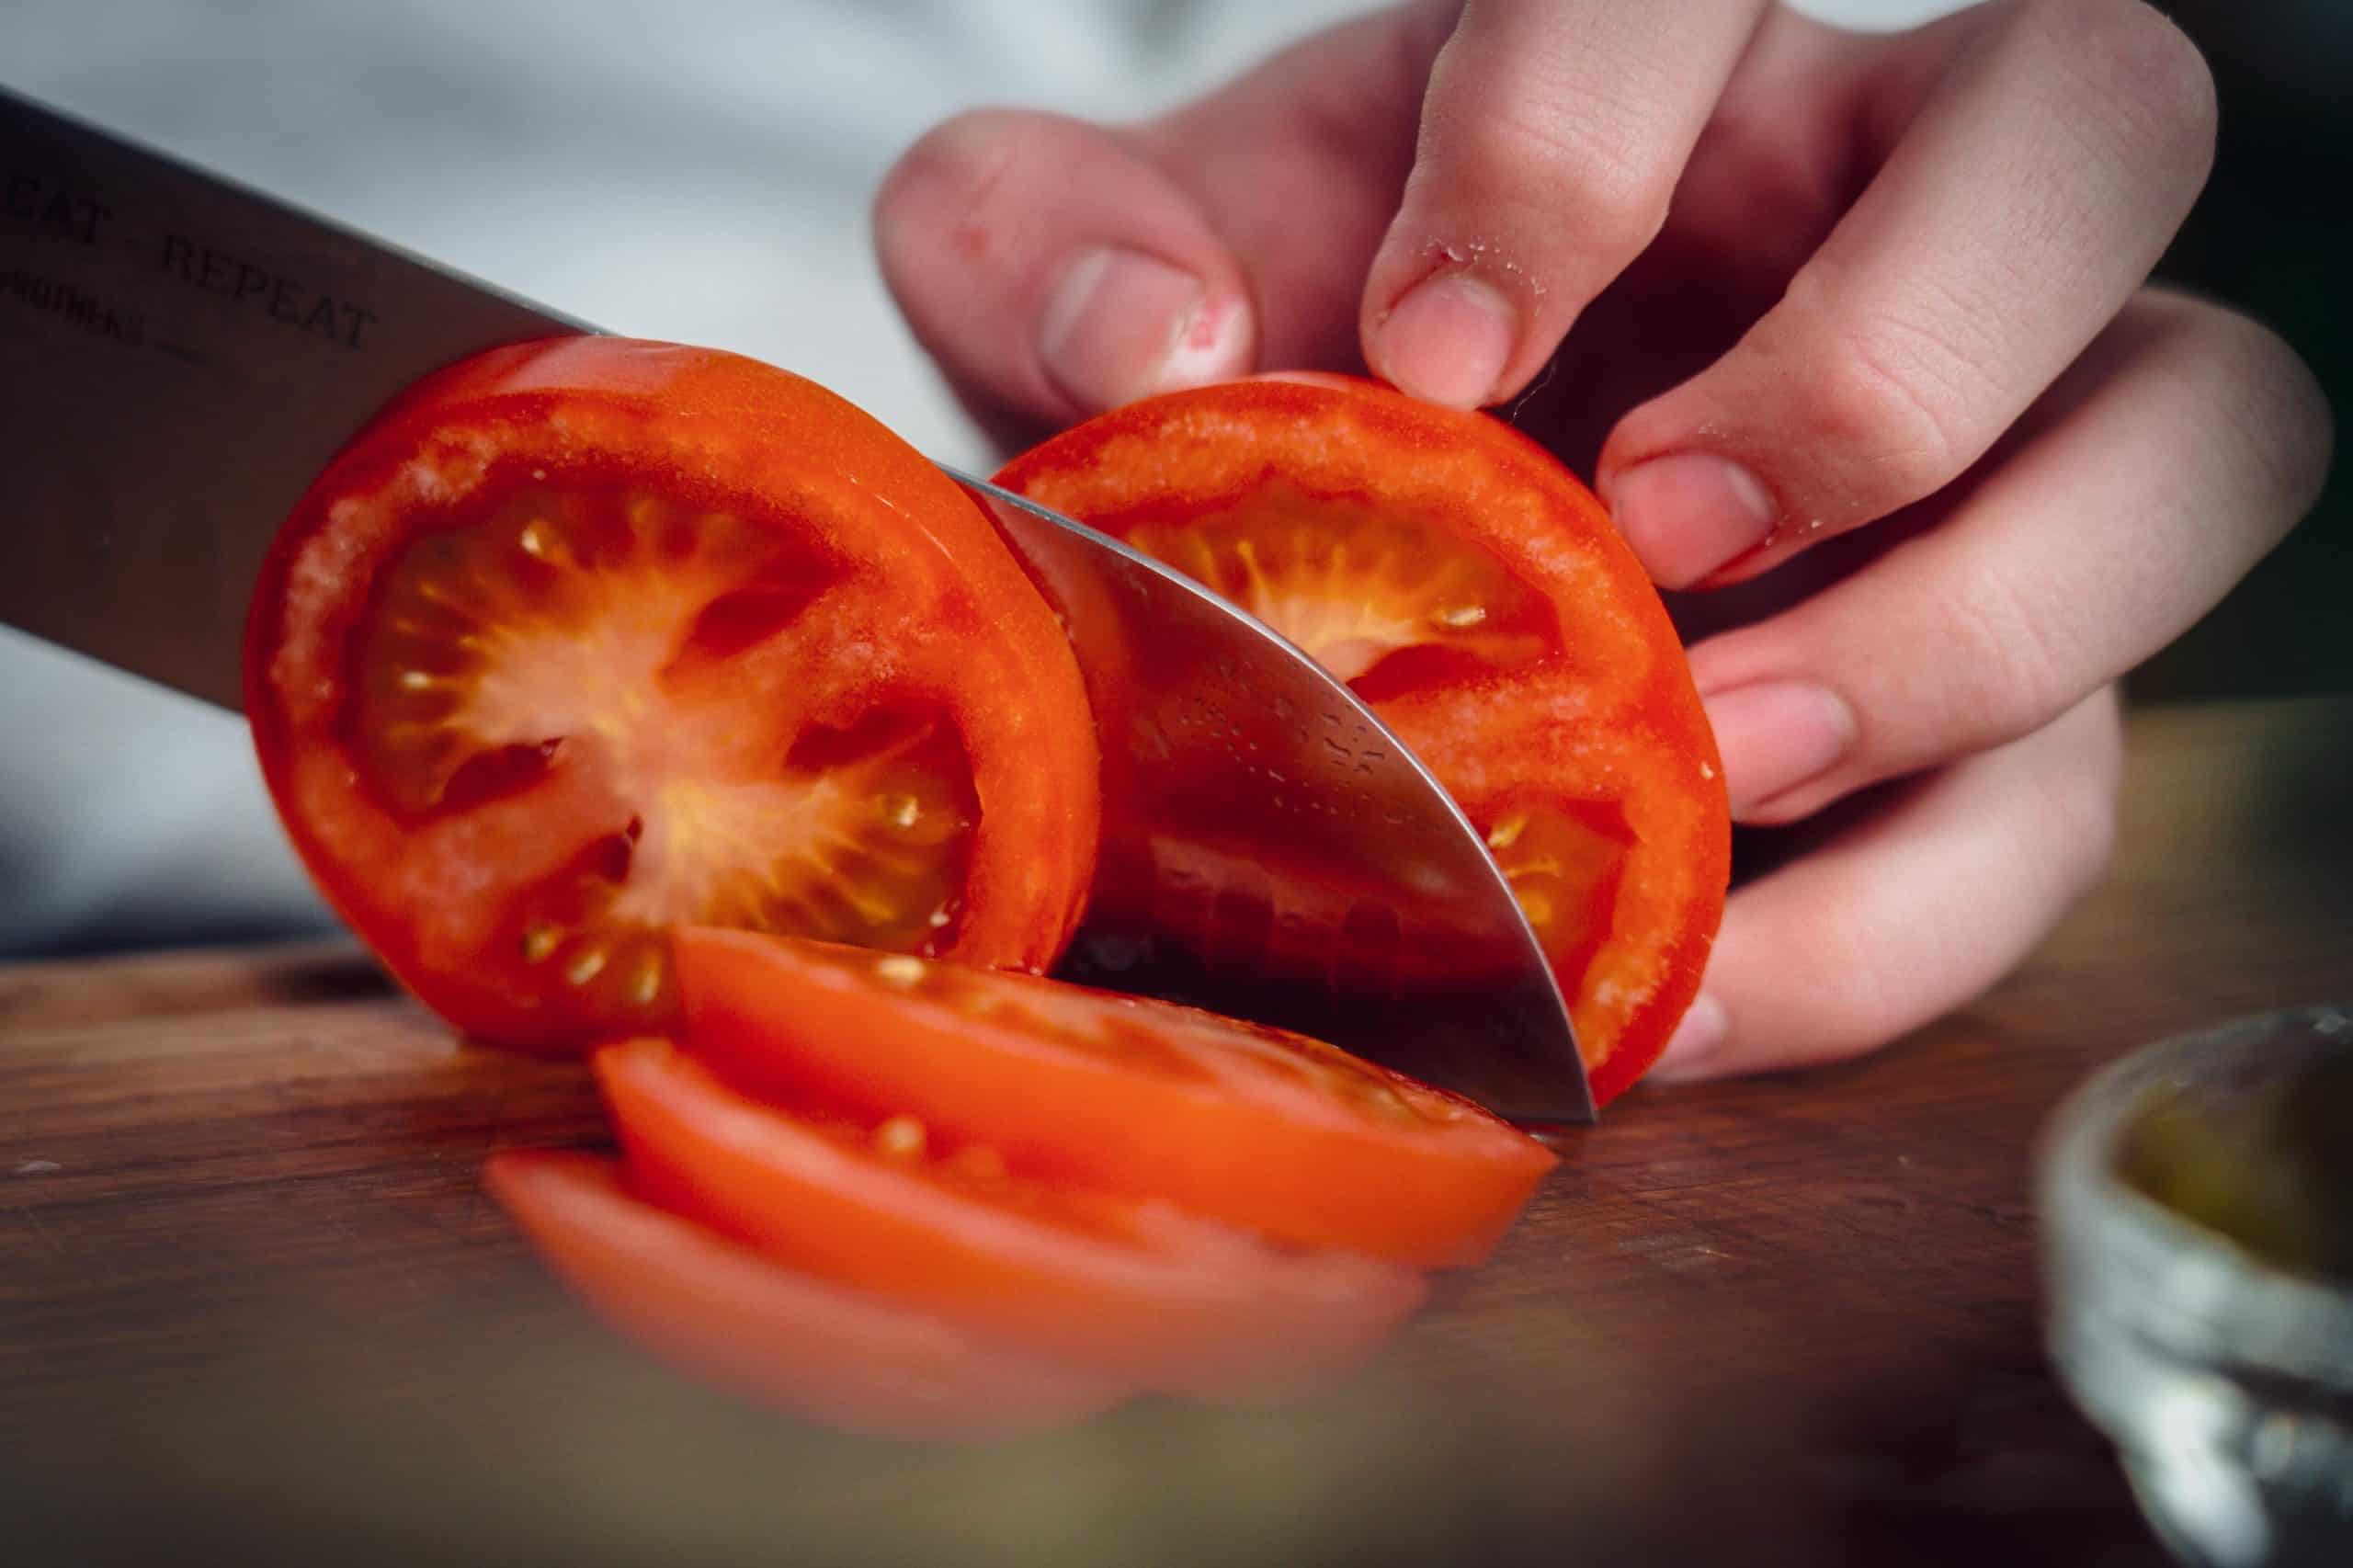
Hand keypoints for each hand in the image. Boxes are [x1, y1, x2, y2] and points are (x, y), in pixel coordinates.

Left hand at [871, 0, 2331, 1081]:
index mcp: (1657, 72)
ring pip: (2200, 440)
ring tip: (1724, 758)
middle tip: (1660, 528)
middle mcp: (1874, 220)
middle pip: (2097, 127)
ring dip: (1975, 623)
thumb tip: (1146, 340)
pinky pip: (2056, 797)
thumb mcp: (1084, 277)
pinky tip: (1681, 985)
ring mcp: (1980, 461)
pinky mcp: (1990, 709)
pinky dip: (1888, 921)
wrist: (1298, 572)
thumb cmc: (1235, 371)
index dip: (1596, 135)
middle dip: (1890, 350)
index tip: (1424, 351)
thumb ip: (1037, 241)